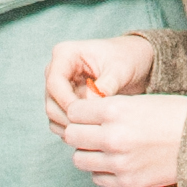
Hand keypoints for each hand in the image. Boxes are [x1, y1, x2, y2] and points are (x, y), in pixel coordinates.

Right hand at [44, 35, 158, 132]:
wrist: (135, 61)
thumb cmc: (127, 58)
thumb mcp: (121, 69)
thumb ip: (106, 85)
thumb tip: (90, 103)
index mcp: (65, 54)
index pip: (54, 83)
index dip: (67, 102)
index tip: (86, 115)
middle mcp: (56, 70)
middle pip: (51, 101)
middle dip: (69, 117)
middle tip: (92, 128)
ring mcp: (59, 87)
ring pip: (53, 114)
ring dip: (71, 125)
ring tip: (95, 130)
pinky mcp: (64, 101)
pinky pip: (60, 121)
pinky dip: (73, 129)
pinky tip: (92, 131)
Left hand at [59, 92, 186, 186]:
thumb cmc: (176, 116)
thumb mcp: (140, 100)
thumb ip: (110, 109)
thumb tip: (86, 116)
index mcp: (115, 111)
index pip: (74, 112)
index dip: (80, 112)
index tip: (87, 114)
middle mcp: (113, 137)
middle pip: (71, 136)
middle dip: (78, 131)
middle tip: (90, 130)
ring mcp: (119, 162)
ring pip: (79, 159)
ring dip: (88, 152)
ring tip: (103, 147)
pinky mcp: (127, 182)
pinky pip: (97, 177)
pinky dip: (102, 170)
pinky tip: (116, 160)